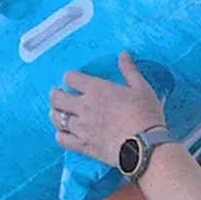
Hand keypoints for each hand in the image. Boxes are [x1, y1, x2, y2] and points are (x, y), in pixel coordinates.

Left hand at [50, 52, 165, 166]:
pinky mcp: (82, 145)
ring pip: (56, 118)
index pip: (71, 78)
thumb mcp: (141, 87)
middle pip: (57, 98)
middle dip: (55, 95)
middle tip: (58, 95)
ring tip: (58, 113)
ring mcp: (81, 127)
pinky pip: (62, 139)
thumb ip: (129, 70)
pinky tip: (63, 133)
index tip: (72, 80)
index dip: (70, 78)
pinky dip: (60, 135)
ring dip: (55, 114)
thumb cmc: (145, 114)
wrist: (145, 146)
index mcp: (97, 89)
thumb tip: (123, 54)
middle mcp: (84, 106)